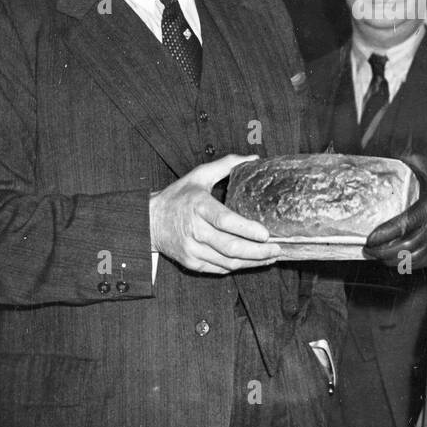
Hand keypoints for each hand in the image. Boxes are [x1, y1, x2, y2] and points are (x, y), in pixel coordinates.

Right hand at [150, 154, 280, 274]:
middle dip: (258, 251)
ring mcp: (192, 249)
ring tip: (271, 257)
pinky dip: (238, 267)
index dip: (247, 229)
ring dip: (252, 262)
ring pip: (227, 262)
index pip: (225, 220)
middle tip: (277, 249)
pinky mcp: (191, 262)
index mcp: (199, 206)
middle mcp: (195, 230)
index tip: (266, 234)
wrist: (149, 221)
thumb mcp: (199, 175)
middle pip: (230, 246)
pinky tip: (253, 262)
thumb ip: (226, 165)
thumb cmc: (177, 197)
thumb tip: (253, 158)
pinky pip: (219, 269)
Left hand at [362, 153, 426, 270]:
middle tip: (367, 249)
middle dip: (381, 252)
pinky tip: (397, 262)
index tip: (369, 238)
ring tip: (378, 256)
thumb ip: (414, 160)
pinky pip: (423, 261)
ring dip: (392, 260)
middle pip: (402, 248)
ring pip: (411, 258)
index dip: (383, 235)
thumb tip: (395, 154)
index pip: (401, 226)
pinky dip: (407, 265)